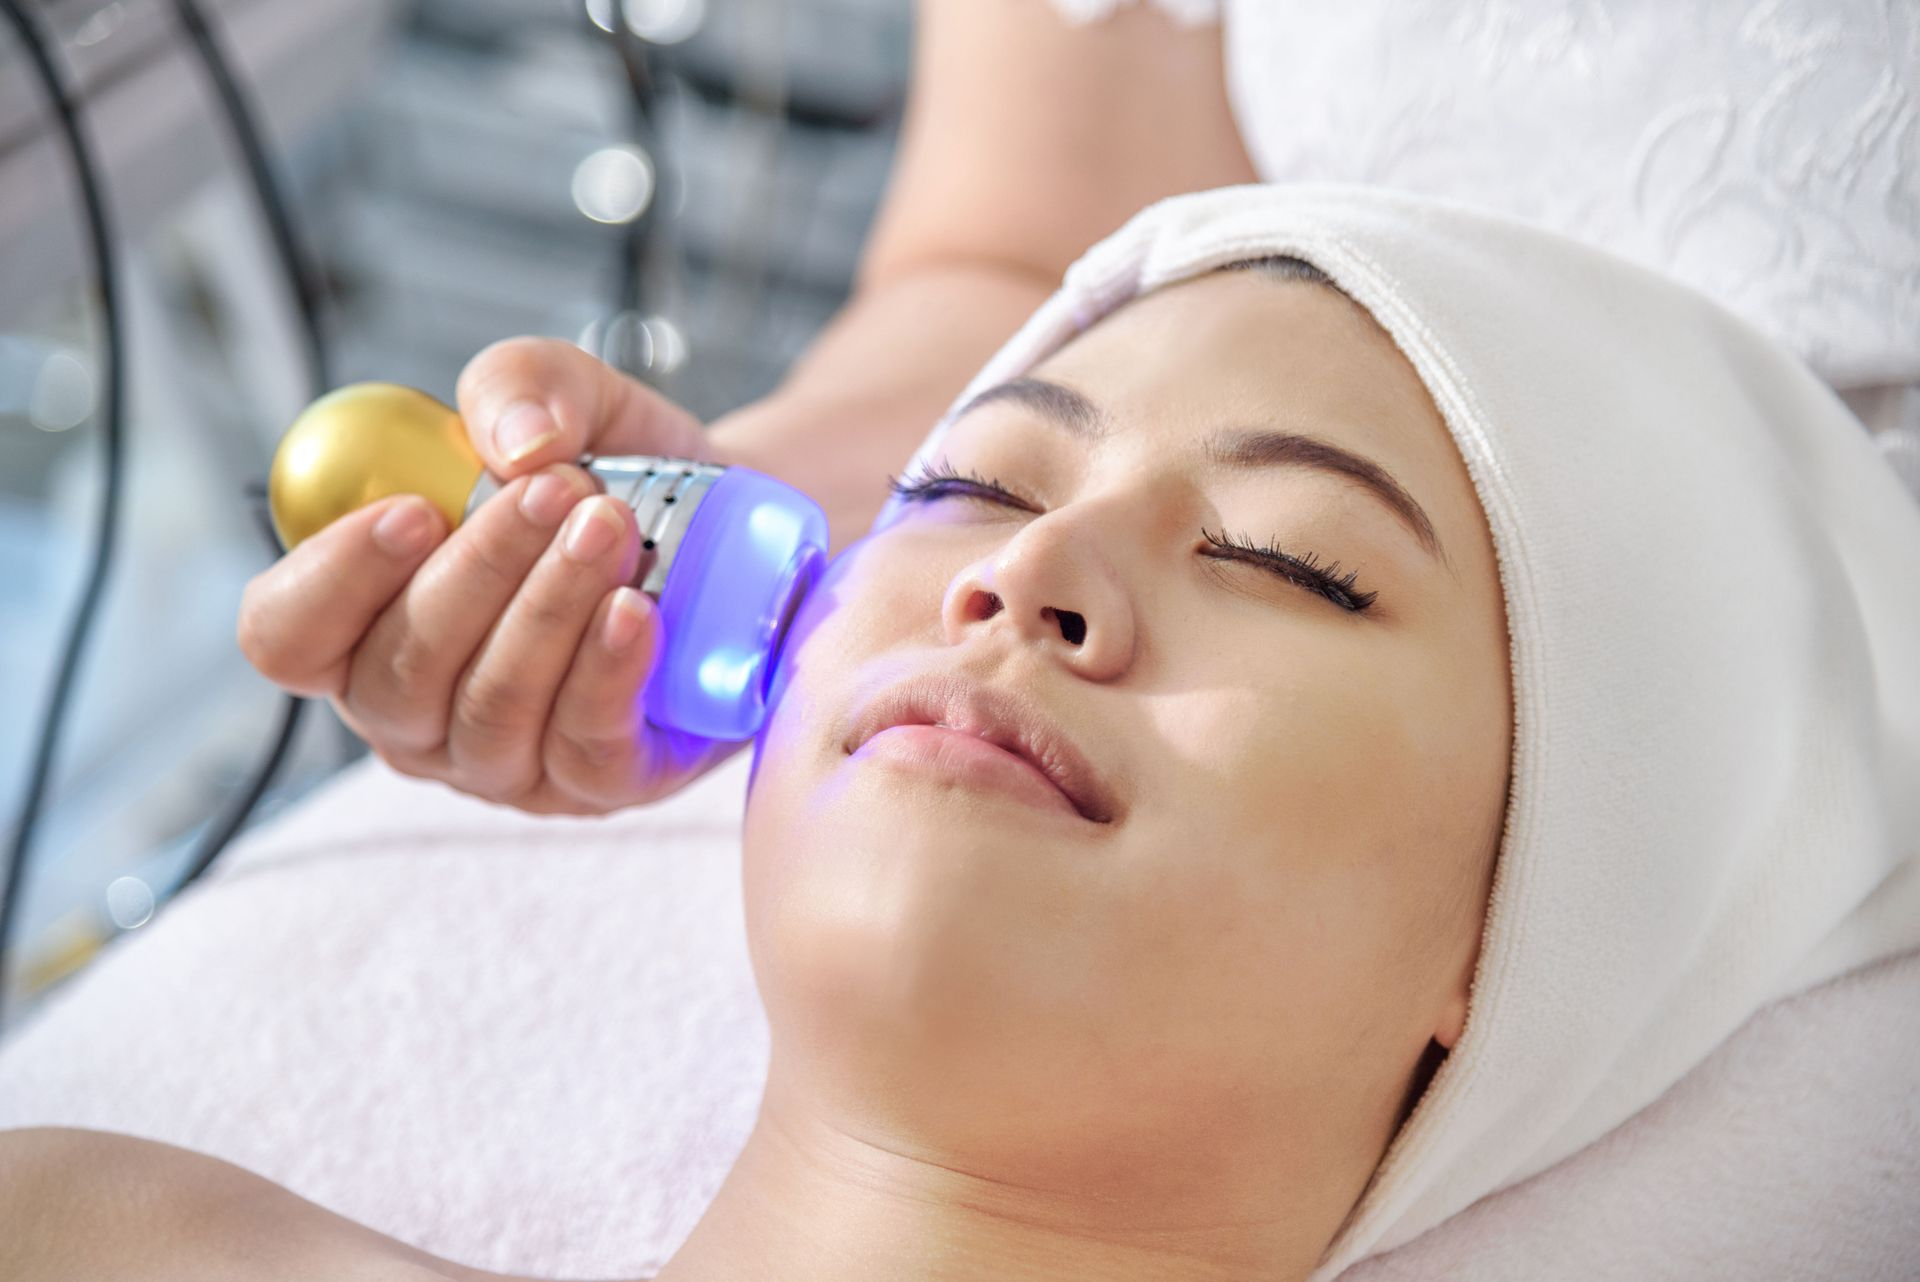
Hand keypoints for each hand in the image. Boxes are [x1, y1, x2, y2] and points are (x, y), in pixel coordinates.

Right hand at [238, 337, 747, 813]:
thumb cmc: (615, 479)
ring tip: (609, 529)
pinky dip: (607, 673)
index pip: (287, 634)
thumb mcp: (567, 401)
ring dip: (550, 610)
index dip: (333, 579)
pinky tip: (637, 612)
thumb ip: (517, 386)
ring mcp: (506, 763)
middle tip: (558, 492)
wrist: (735, 533)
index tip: (414, 510)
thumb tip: (518, 440)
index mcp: (363, 625)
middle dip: (479, 573)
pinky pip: (583, 747)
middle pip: (398, 675)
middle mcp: (418, 713)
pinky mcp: (598, 783)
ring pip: (493, 709)